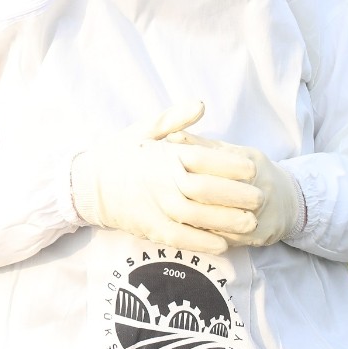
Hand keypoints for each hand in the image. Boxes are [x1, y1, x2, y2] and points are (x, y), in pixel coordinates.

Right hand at [71, 101, 263, 253]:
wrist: (87, 184)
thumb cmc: (119, 155)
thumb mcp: (144, 129)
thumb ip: (175, 118)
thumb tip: (201, 105)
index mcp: (164, 155)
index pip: (204, 158)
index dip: (232, 165)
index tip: (252, 169)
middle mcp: (162, 180)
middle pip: (206, 189)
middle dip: (236, 195)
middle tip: (260, 198)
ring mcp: (156, 206)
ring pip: (197, 216)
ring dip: (226, 221)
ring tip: (250, 223)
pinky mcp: (150, 228)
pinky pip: (181, 237)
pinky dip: (203, 241)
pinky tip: (224, 243)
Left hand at [165, 130, 303, 245]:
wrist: (290, 202)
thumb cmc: (252, 172)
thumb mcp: (233, 152)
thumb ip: (203, 145)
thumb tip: (172, 136)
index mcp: (251, 163)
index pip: (215, 165)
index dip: (188, 169)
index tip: (164, 169)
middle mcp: (260, 189)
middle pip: (217, 195)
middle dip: (189, 196)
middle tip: (163, 195)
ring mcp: (262, 215)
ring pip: (222, 220)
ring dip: (196, 219)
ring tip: (172, 214)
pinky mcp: (260, 237)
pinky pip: (228, 239)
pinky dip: (207, 236)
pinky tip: (189, 232)